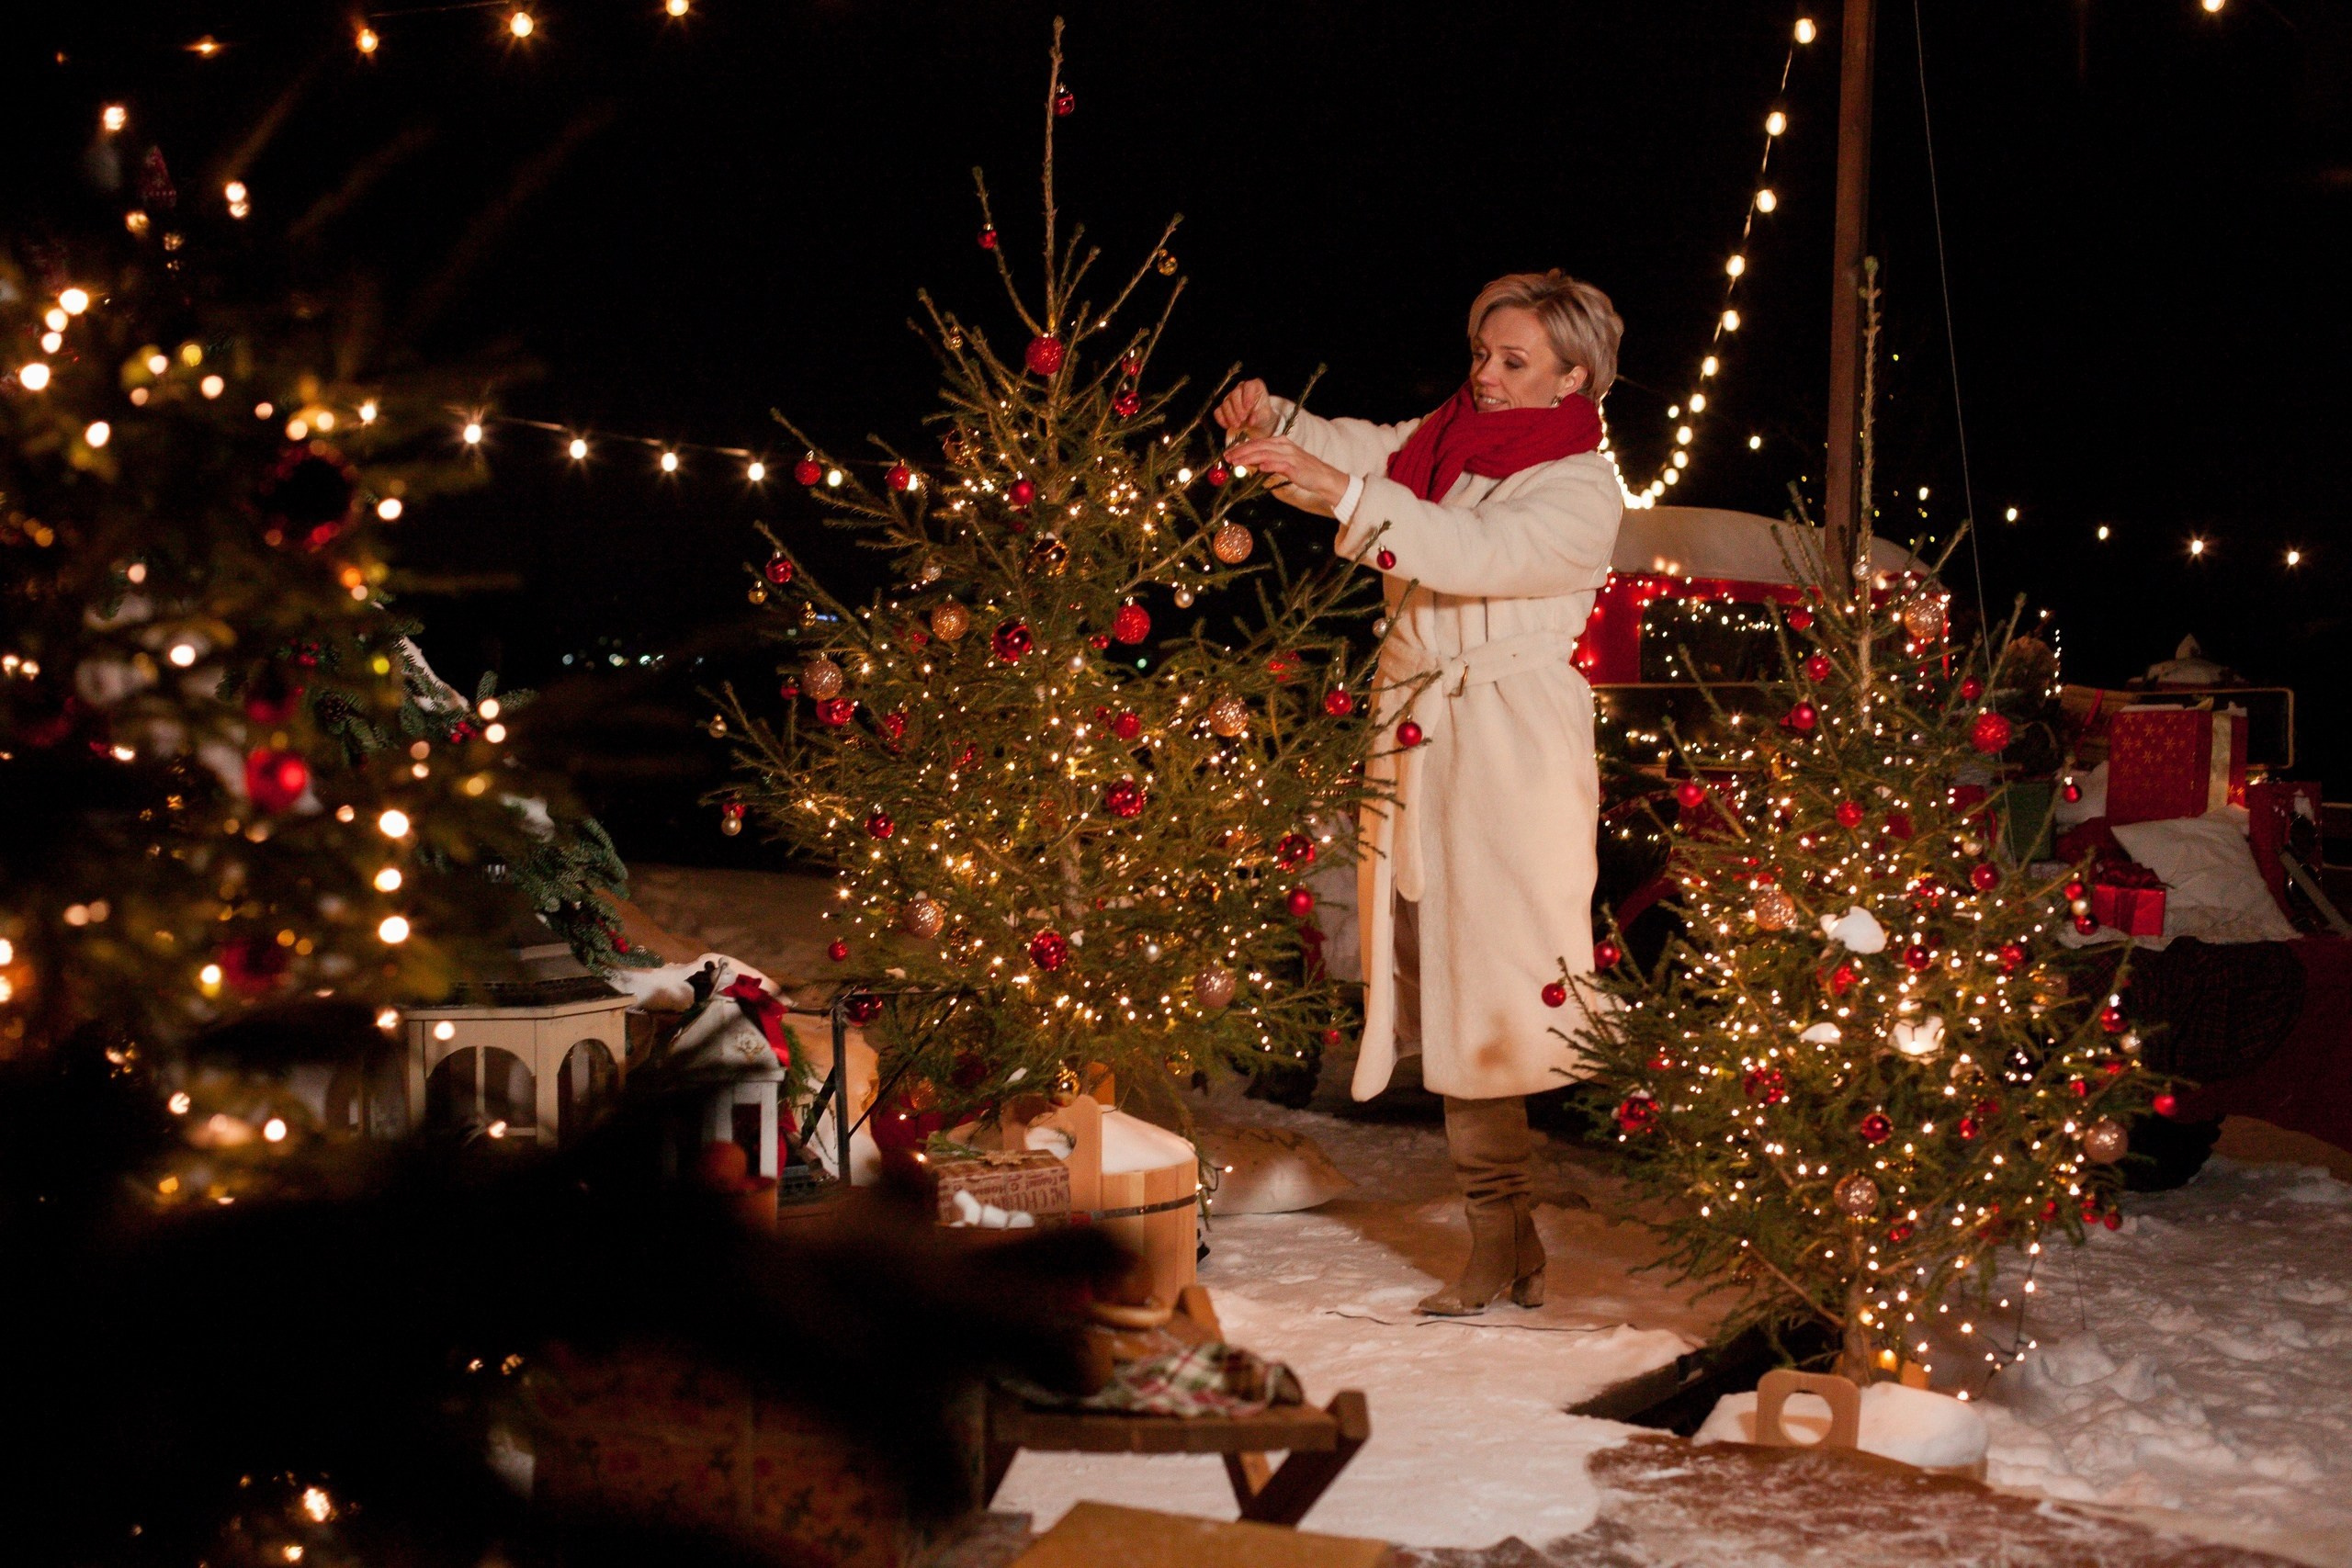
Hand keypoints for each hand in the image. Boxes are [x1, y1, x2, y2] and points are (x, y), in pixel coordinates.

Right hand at [1214, 378, 1273, 439]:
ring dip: (1231, 416)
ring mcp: (1231, 397)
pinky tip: (1228, 425)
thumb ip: (1259, 416)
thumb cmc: (1262, 415)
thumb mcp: (1265, 416)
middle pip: (1235, 394)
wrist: (1257, 423)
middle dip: (1238, 408)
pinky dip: (1222, 419)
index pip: (1249, 386)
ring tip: (1237, 425)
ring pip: (1226, 403)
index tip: (1249, 407)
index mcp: (1254, 386)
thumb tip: (1251, 420)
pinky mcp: (1223, 407)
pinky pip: (1218, 411)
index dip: (1248, 396)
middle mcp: (1241, 389)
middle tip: (1243, 418)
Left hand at [1224, 435, 1349, 511]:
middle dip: (1240, 451)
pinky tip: (1259, 468)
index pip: (1257, 442)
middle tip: (1226, 458)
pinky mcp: (1295, 466)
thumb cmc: (1303, 471)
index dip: (1241, 447)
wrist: (1324, 477)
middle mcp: (1284, 446)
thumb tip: (1251, 463)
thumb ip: (1268, 461)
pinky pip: (1279, 464)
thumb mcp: (1284, 463)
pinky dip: (1269, 465)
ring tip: (1236, 462)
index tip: (1228, 453)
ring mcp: (1290, 455)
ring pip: (1265, 453)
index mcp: (1281, 442)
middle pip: (1258, 446)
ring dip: (1249, 457)